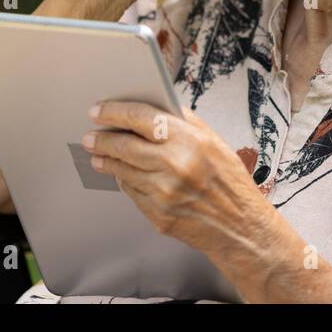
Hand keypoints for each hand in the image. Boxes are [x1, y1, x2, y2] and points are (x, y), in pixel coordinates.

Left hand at [82, 100, 269, 259]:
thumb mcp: (214, 141)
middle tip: (91, 136)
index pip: (141, 118)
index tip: (99, 110)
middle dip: (101, 139)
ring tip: (99, 154)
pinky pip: (131, 192)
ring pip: (122, 170)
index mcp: (189, 141)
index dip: (114, 112)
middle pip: (123, 145)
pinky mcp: (157, 214)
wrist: (240, 227)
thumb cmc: (230, 182)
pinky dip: (124, 181)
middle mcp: (174, 165)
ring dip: (106, 160)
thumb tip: (154, 104)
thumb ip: (184, 122)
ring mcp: (163, 193)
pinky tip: (122, 175)